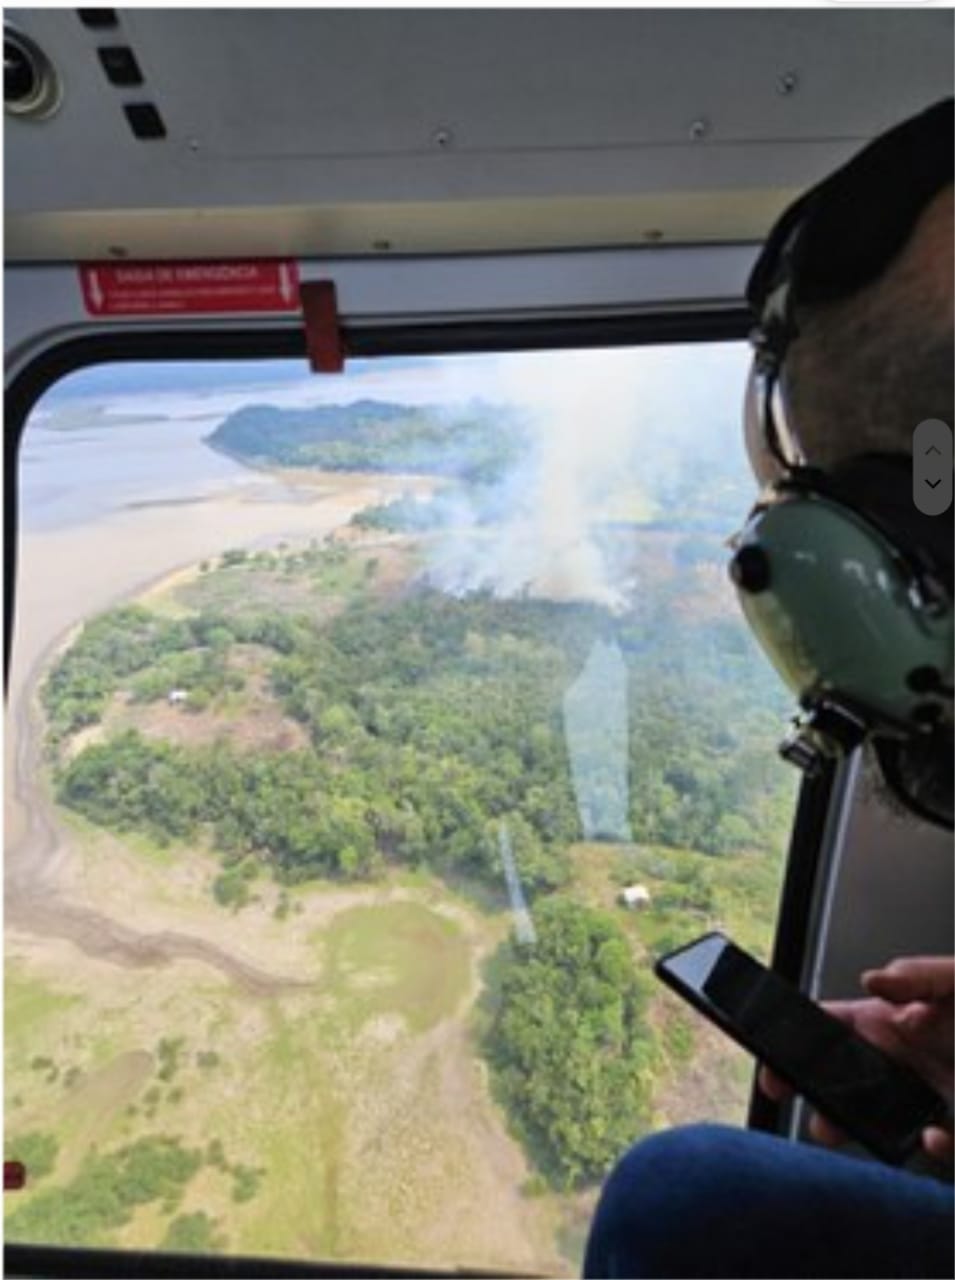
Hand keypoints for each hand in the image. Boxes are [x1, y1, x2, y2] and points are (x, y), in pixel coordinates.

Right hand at [758, 955, 953, 1160]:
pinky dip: (930, 1143)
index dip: (796, 1042)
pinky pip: (934, 1142)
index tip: (777, 1061)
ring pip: (877, 1117)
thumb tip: (875, 982)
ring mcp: (927, 1093)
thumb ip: (919, 976)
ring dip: (858, 1126)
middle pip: (843, 1079)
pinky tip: (931, 1135)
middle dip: (819, 1097)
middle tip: (810, 1108)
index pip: (830, 1026)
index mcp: (891, 1018)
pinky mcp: (954, 1124)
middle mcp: (902, 1057)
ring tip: (844, 1128)